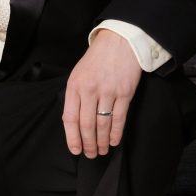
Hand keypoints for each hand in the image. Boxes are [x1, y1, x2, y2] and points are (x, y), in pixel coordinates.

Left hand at [63, 29, 141, 157]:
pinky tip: (114, 141)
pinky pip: (119, 117)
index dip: (72, 137)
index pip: (70, 118)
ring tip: (101, 151)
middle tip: (90, 155)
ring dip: (101, 141)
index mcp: (74, 86)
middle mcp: (90, 90)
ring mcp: (108, 91)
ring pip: (103, 124)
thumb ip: (74, 97)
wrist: (119, 41)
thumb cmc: (96, 60)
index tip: (75, 150)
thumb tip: (73, 123)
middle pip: (86, 124)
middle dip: (87, 143)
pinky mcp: (125, 92)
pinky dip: (116, 132)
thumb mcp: (78, 75)